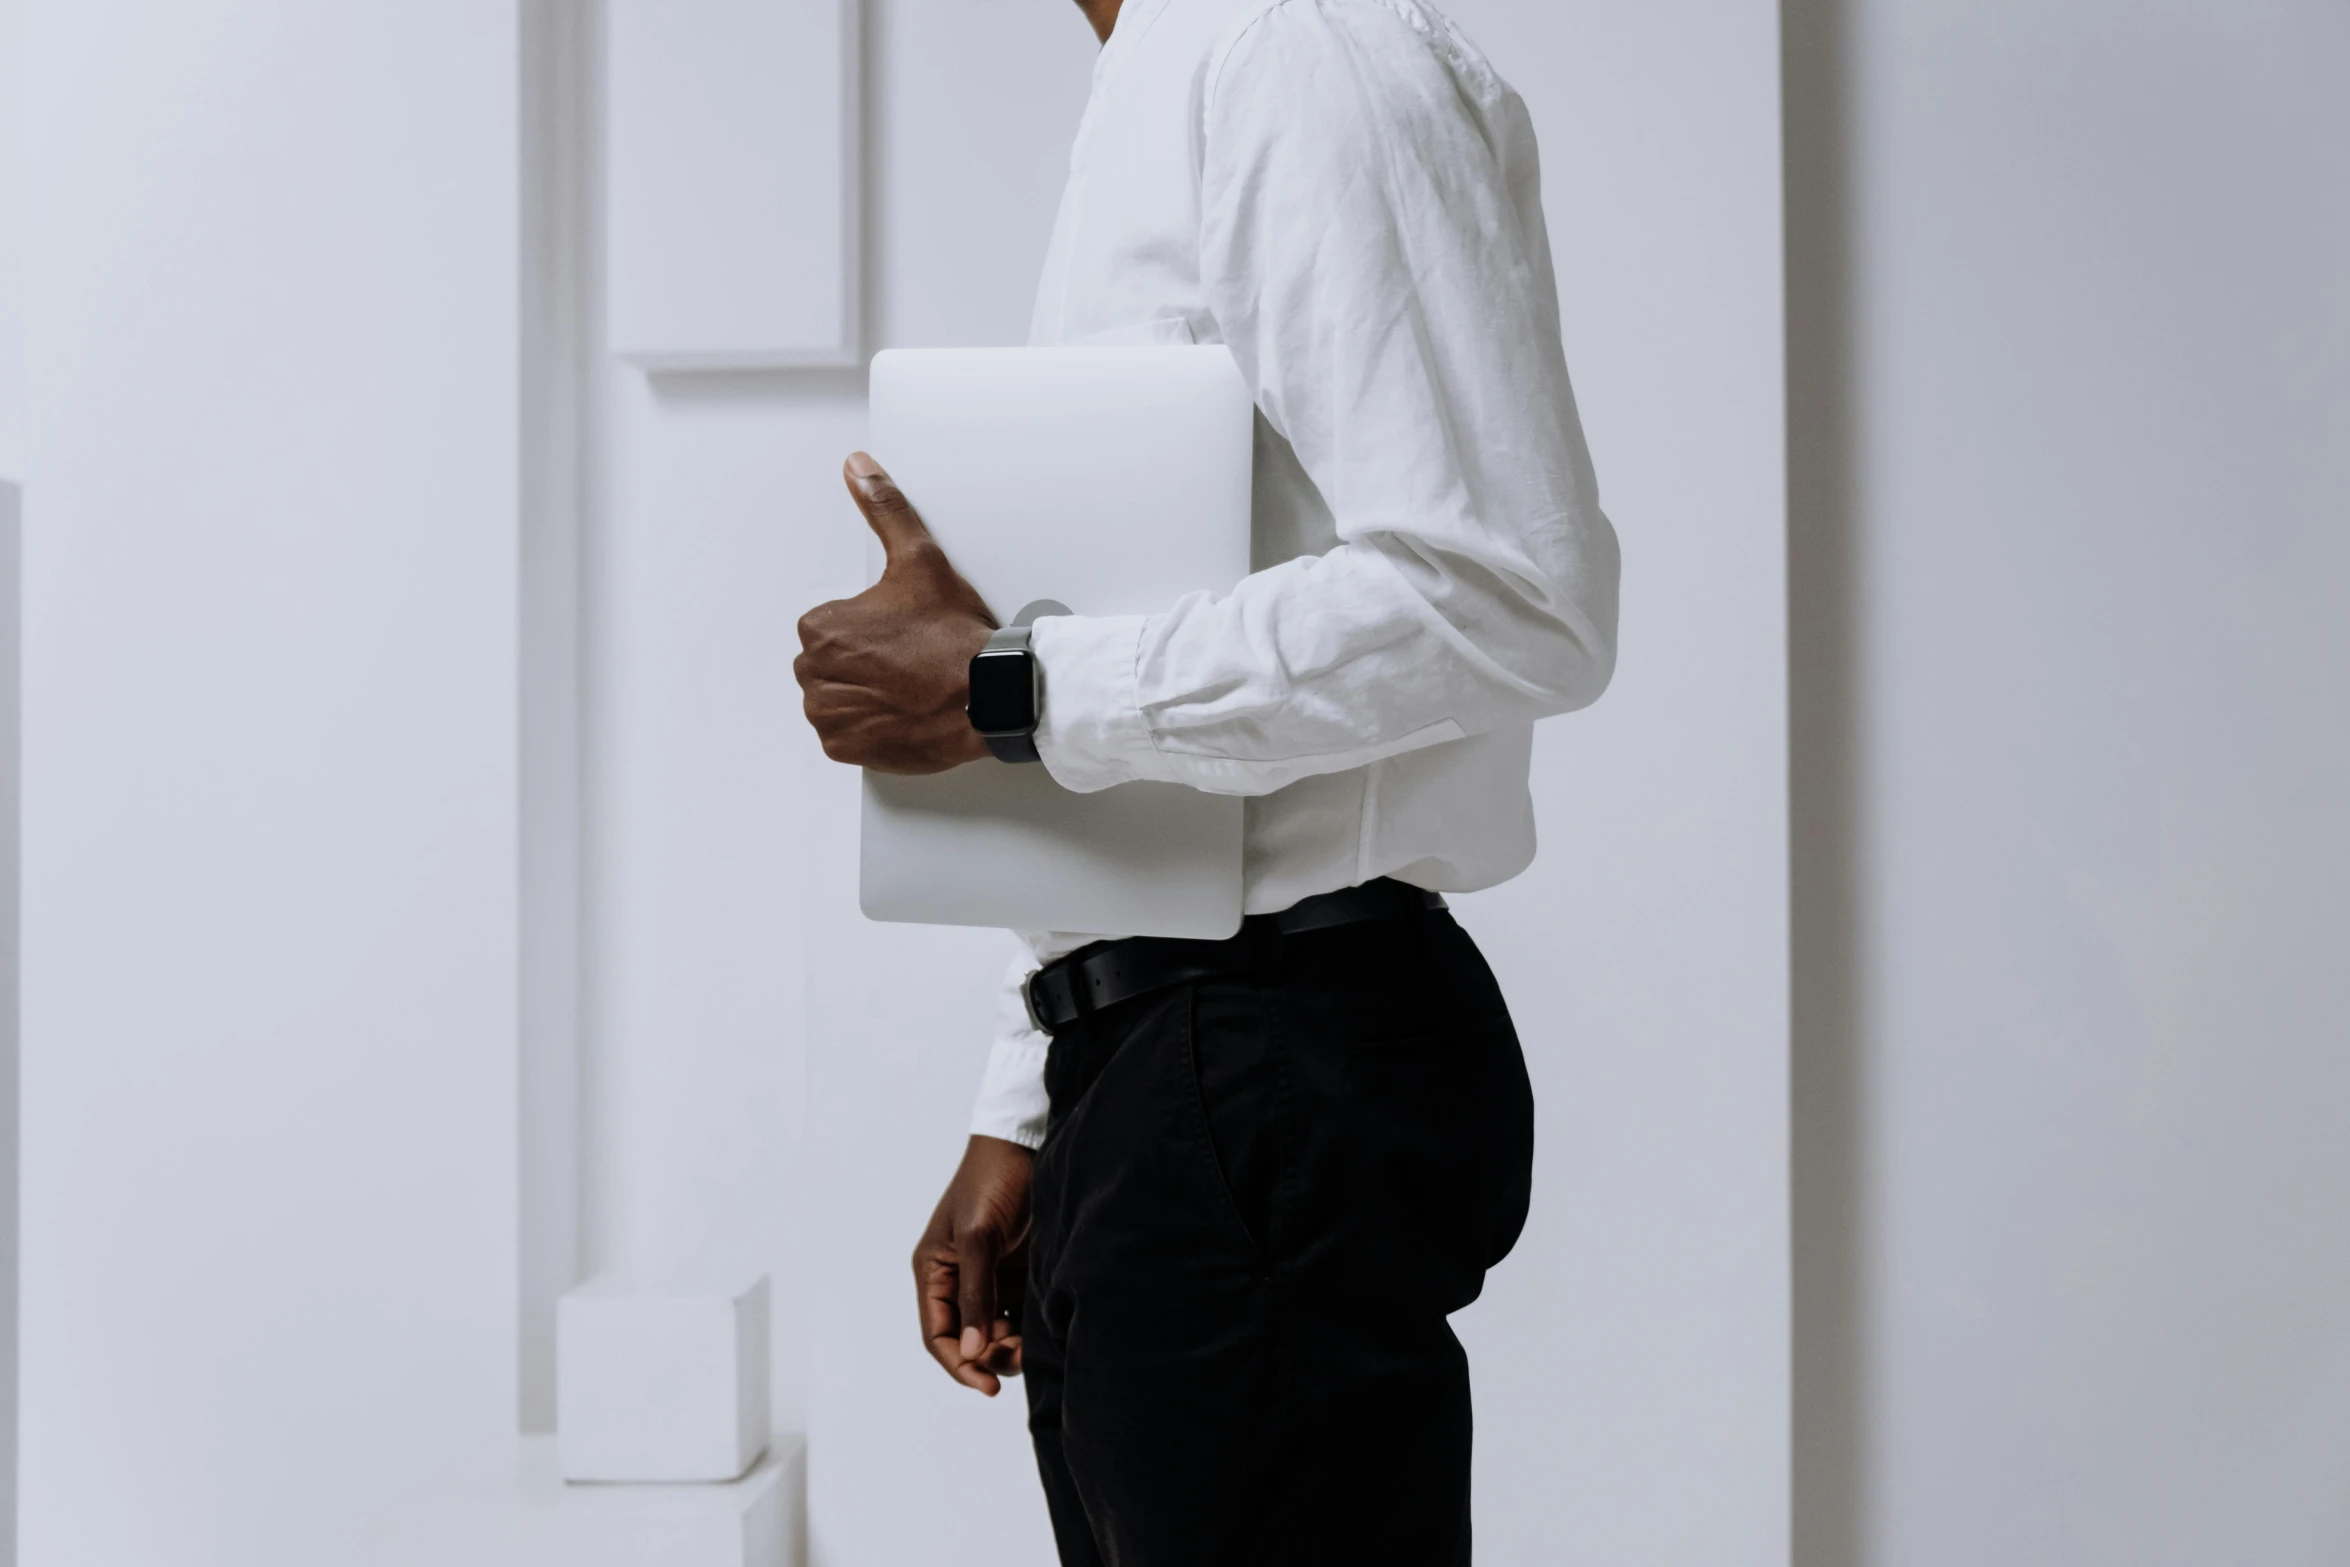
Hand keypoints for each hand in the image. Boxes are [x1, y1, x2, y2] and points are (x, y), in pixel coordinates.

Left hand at [795, 453, 996, 772]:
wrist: (987, 697)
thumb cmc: (954, 637)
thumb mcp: (920, 560)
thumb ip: (885, 509)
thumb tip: (858, 467)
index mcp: (821, 629)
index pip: (830, 626)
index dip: (871, 628)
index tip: (902, 633)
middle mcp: (814, 675)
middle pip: (830, 663)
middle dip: (863, 662)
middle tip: (909, 659)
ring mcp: (830, 716)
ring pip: (837, 698)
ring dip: (865, 693)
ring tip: (908, 686)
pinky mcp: (847, 747)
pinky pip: (846, 734)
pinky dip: (869, 726)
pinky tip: (902, 711)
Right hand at [914, 1134, 1034, 1395]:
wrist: (1027, 1146)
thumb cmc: (991, 1183)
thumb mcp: (978, 1239)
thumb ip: (975, 1294)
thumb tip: (972, 1351)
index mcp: (933, 1272)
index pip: (938, 1335)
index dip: (959, 1364)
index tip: (988, 1386)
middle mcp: (957, 1280)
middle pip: (967, 1339)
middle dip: (990, 1356)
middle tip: (1020, 1355)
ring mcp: (989, 1277)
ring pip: (996, 1331)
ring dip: (1012, 1346)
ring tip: (1035, 1342)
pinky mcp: (1018, 1272)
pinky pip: (1020, 1313)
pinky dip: (1029, 1327)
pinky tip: (1045, 1328)